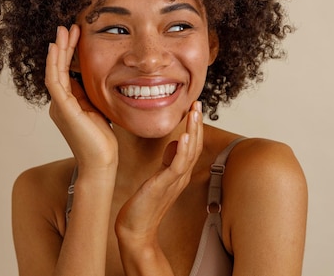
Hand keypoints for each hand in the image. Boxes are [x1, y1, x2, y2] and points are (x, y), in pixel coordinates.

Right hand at [45, 25, 117, 170]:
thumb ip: (93, 96)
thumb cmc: (103, 141)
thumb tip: (98, 78)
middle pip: (58, 68)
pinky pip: (55, 80)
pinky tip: (56, 47)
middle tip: (69, 26)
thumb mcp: (99, 111)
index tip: (78, 35)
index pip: (66, 72)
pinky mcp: (63, 108)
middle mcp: (60, 103)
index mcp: (68, 104)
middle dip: (63, 46)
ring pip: (54, 71)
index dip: (70, 53)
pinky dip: (54, 63)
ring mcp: (59, 106)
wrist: (102, 163)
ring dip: (59, 49)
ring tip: (64, 30)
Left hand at [115, 101, 203, 245]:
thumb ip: (168, 161)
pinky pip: (177, 166)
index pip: (193, 145)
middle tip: (198, 103)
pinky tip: (184, 136)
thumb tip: (176, 143)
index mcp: (180, 173)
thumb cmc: (143, 205)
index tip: (195, 108)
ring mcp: (174, 181)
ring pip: (190, 152)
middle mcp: (181, 176)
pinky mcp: (164, 186)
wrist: (135, 230)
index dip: (195, 126)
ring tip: (194, 113)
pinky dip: (183, 150)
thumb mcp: (157, 177)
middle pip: (196, 146)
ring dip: (193, 131)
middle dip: (197, 124)